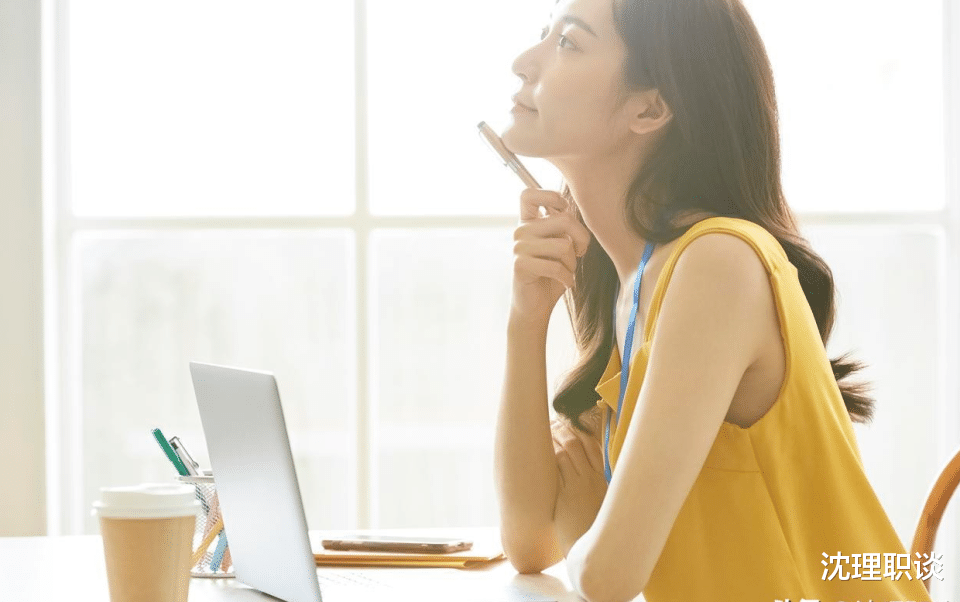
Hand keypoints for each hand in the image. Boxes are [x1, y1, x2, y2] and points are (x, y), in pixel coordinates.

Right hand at [511, 189, 592, 324]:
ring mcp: (518, 247)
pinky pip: (555, 266)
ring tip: (567, 271)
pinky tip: (567, 283)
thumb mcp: (560, 246)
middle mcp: (520, 231)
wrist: (535, 305)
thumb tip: (570, 214)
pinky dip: (568, 278)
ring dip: (572, 263)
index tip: (564, 212)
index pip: (528, 194)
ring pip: (563, 245)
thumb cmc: (551, 275)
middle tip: (581, 252)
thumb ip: (563, 228)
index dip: (551, 196)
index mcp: (528, 222)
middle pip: (563, 219)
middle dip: (582, 237)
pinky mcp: (520, 265)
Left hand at [550, 410, 607, 556]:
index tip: (571, 427)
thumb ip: (596, 490)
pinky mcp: (566, 496)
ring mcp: (580, 486)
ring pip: (568, 450)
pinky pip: (558, 466)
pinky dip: (550, 453)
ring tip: (544, 432)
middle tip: (554, 425)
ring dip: (555, 438)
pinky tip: (541, 449)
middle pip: (580, 443)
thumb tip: (587, 482)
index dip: (581, 433)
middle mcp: (594, 479)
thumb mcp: (601, 507)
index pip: (594, 447)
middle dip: (565, 430)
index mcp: (604, 480)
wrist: (592, 553)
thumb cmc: (594, 532)